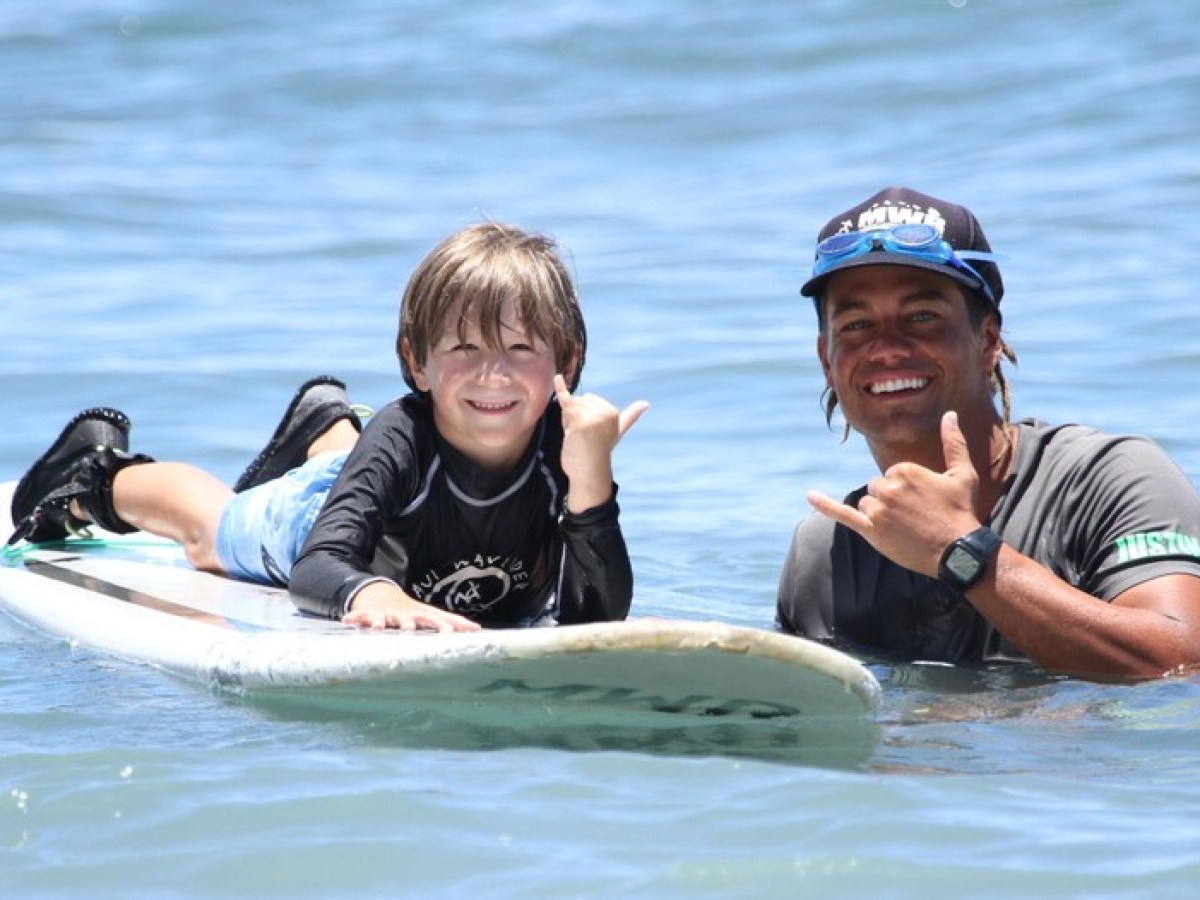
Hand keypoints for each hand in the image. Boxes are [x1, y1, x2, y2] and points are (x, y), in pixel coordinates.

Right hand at [343, 581, 480, 631]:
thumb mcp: (428, 613)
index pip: (437, 618)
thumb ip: (450, 622)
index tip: (452, 633)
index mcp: (420, 614)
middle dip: (411, 623)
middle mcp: (405, 613)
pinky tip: (349, 621)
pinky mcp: (369, 613)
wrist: (380, 593)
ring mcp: (387, 612)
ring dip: (381, 621)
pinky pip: (361, 616)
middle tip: (411, 629)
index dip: (446, 624)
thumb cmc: (408, 609)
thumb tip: (477, 629)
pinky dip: (355, 618)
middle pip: (409, 618)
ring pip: (384, 617)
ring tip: (379, 628)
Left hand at [554, 373, 648, 512]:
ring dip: (567, 422)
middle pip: (577, 401)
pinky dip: (560, 389)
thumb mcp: (616, 432)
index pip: (587, 400)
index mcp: (613, 412)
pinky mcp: (580, 422)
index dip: (582, 415)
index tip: (590, 433)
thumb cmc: (599, 453)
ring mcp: (593, 417)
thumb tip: (646, 404)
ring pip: (569, 407)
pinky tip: (556, 378)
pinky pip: (566, 402)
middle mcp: (605, 413)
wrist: (589, 474)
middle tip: (581, 437)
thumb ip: (630, 417)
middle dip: (574, 417)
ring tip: (577, 438)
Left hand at [806, 410, 980, 576]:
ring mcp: (877, 510)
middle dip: (893, 500)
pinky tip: (809, 496)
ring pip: (868, 504)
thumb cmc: (961, 510)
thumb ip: (953, 442)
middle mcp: (886, 488)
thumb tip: (949, 414)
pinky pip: (842, 514)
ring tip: (906, 526)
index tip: (925, 501)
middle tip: (916, 516)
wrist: (958, 550)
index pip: (894, 475)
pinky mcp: (870, 530)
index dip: (909, 489)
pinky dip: (824, 505)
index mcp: (904, 470)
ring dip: (881, 513)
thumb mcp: (962, 473)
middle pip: (878, 488)